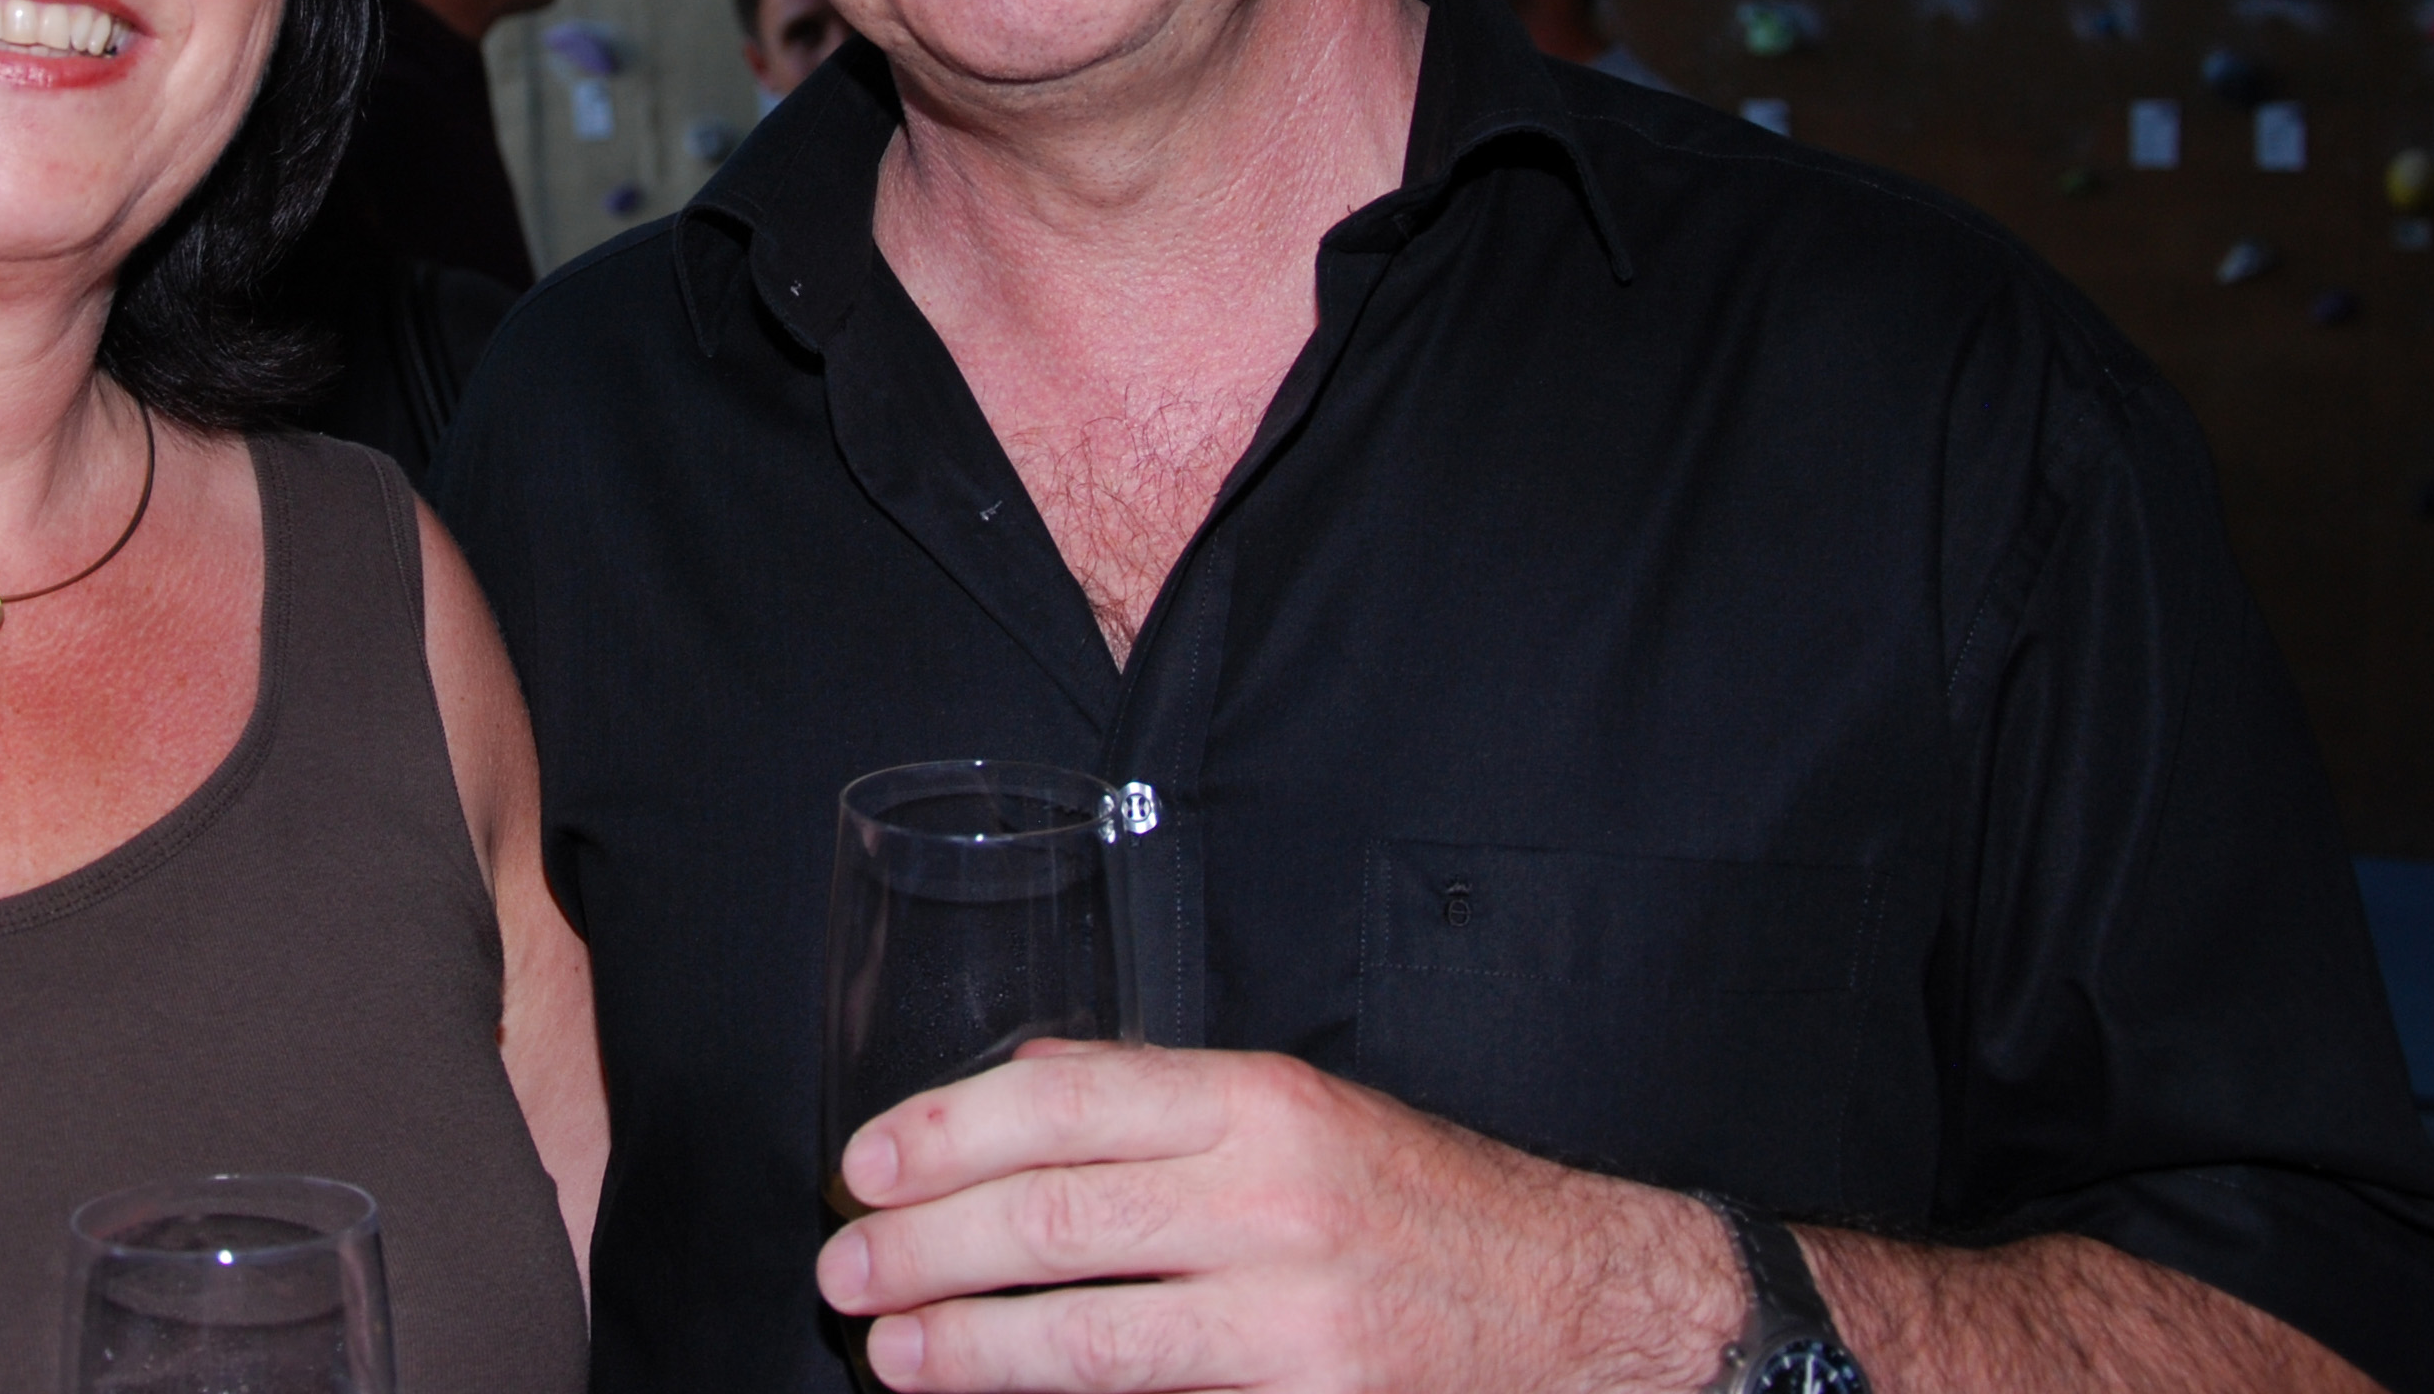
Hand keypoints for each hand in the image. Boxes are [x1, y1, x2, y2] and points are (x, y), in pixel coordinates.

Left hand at [818, 1043, 1736, 1392]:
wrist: (1588, 1310)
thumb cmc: (1431, 1207)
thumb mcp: (1304, 1112)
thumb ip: (1162, 1101)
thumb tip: (1017, 1084)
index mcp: (1261, 1101)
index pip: (1060, 1098)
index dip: (943, 1130)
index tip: (866, 1164)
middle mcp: (1275, 1195)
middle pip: (1051, 1214)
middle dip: (923, 1246)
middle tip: (845, 1266)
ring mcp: (1296, 1311)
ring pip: (1088, 1329)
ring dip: (967, 1343)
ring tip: (891, 1348)